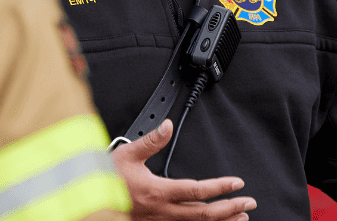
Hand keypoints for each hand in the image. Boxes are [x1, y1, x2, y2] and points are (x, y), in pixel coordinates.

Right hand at [112, 119, 256, 220]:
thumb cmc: (105, 179)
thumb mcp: (127, 153)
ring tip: (241, 218)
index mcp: (157, 192)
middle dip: (230, 208)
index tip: (237, 184)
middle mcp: (162, 211)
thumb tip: (167, 125)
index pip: (197, 191)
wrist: (87, 202)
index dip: (220, 188)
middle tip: (249, 203)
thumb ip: (151, 140)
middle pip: (203, 214)